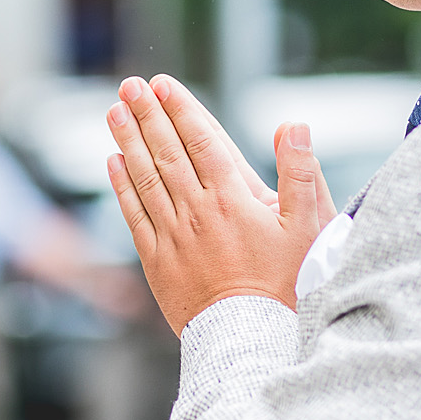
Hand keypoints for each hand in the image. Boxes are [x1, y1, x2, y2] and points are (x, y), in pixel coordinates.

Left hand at [105, 74, 330, 332]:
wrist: (249, 336)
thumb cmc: (286, 282)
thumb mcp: (308, 226)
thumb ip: (301, 172)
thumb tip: (294, 124)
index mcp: (232, 197)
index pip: (201, 140)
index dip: (181, 109)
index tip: (162, 83)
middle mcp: (196, 209)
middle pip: (166, 151)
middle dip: (147, 114)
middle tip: (130, 85)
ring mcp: (172, 234)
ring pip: (145, 177)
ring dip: (127, 141)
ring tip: (114, 111)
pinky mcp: (156, 259)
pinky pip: (133, 215)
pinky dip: (121, 186)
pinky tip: (112, 162)